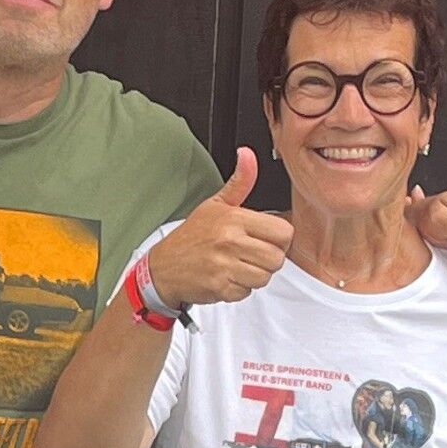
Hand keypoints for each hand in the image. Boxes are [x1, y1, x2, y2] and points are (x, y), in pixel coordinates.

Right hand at [145, 150, 292, 310]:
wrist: (163, 267)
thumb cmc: (192, 236)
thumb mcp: (216, 204)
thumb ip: (240, 182)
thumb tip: (248, 155)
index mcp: (234, 218)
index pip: (283, 232)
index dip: (279, 238)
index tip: (266, 239)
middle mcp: (230, 241)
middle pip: (277, 258)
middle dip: (268, 260)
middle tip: (251, 255)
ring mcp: (225, 265)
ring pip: (265, 277)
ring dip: (255, 276)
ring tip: (238, 266)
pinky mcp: (220, 287)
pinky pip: (247, 292)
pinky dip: (240, 289)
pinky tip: (227, 277)